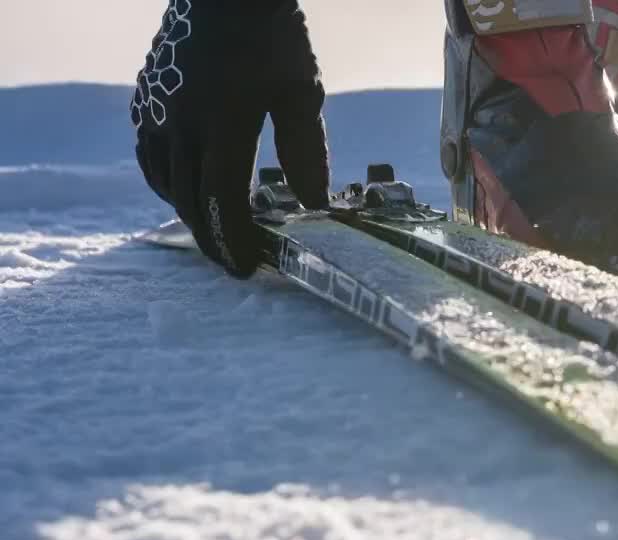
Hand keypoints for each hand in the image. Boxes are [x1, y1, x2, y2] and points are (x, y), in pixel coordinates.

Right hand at [132, 0, 330, 277]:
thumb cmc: (272, 37)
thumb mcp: (301, 92)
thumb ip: (305, 150)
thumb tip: (314, 202)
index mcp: (225, 123)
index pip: (224, 200)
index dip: (234, 239)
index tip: (248, 266)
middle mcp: (183, 122)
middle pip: (191, 200)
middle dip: (213, 239)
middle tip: (234, 262)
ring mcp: (158, 111)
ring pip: (164, 182)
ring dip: (190, 213)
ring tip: (215, 232)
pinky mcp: (145, 99)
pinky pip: (148, 155)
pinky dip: (165, 183)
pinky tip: (186, 191)